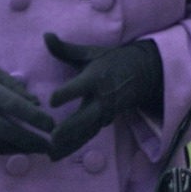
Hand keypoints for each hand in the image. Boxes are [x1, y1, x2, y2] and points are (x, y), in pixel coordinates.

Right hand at [0, 51, 53, 154]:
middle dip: (32, 140)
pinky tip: (15, 150)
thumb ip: (13, 86)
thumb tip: (36, 102)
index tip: (52, 125)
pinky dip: (2, 150)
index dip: (36, 118)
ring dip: (19, 149)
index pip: (16, 107)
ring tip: (37, 150)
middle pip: (9, 130)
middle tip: (50, 146)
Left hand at [45, 32, 162, 160]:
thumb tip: (46, 35)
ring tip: (52, 156)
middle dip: (70, 129)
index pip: (80, 86)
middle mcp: (102, 96)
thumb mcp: (90, 52)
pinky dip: (75, 146)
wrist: (144, 74)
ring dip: (70, 145)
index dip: (67, 93)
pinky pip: (90, 135)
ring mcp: (106, 111)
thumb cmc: (112, 60)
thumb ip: (65, 49)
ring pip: (87, 132)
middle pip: (86, 116)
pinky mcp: (106, 120)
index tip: (52, 100)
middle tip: (52, 140)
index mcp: (96, 77)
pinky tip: (60, 154)